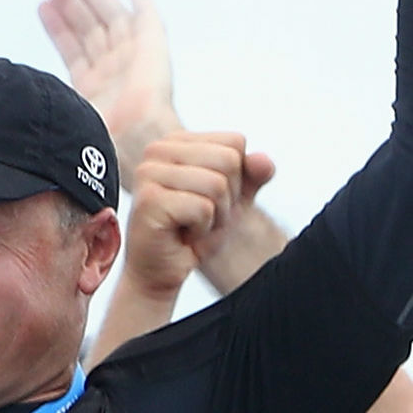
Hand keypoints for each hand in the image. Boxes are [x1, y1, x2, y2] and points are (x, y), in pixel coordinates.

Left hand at [38, 0, 175, 162]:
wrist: (134, 139)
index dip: (58, 28)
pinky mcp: (154, 46)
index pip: (73, 50)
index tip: (42, 6)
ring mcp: (134, 58)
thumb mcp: (60, 114)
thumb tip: (10, 91)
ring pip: (109, 17)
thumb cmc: (100, 137)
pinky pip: (148, 16)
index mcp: (94, 90)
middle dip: (69, 2)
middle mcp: (114, 71)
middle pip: (88, 28)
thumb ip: (40, 100)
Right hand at [119, 132, 275, 299]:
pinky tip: (180, 235)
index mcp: (176, 141)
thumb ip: (252, 175)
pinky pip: (202, 208)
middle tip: (200, 216)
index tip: (210, 198)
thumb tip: (264, 159)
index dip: (236, 177)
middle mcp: (157, 150)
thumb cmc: (193, 233)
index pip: (235, 142)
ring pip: (216, 185)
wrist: (161, 271)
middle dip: (226, 198)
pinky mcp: (148, 200)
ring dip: (214, 216)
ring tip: (191, 226)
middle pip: (228, 160)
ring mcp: (148, 173)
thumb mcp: (233, 200)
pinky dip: (201, 230)